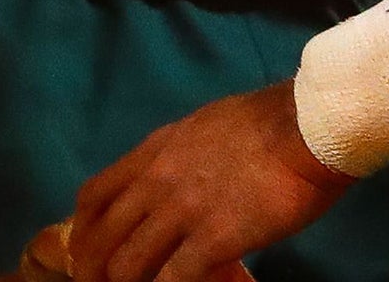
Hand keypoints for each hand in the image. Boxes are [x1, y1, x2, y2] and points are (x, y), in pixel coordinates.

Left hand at [68, 82, 351, 281]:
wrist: (303, 126)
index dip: (84, 231)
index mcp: (153, 152)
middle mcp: (156, 181)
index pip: (95, 195)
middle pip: (104, 236)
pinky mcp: (213, 239)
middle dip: (97, 268)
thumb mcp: (200, 127)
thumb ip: (177, 156)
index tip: (87, 252)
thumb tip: (172, 177)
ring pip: (129, 263)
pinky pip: (173, 279)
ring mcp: (182, 210)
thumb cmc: (264, 122)